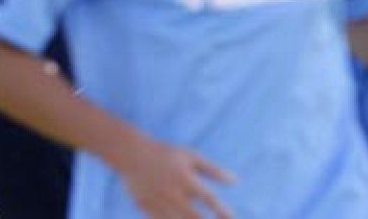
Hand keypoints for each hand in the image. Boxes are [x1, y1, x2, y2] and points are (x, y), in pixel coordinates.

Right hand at [116, 135, 235, 218]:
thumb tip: (236, 181)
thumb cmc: (166, 154)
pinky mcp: (146, 208)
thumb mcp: (191, 157)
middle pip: (195, 217)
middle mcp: (173, 192)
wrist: (131, 154)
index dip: (221, 211)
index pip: (209, 199)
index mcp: (185, 179)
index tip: (231, 217)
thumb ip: (213, 170)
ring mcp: (158, 202)